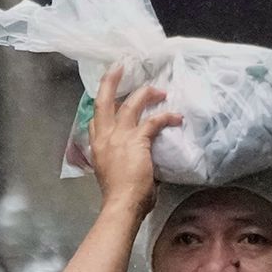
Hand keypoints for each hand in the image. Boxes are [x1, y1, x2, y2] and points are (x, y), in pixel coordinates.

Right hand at [88, 64, 181, 215]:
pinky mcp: (136, 140)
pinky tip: (176, 116)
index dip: (102, 106)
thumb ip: (123, 161)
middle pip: (102, 101)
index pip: (95, 121)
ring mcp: (118, 137)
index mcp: (97, 147)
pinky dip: (166, 116)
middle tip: (119, 67)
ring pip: (130, 103)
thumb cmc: (120, 197)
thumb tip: (139, 160)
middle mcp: (104, 138)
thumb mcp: (114, 175)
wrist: (121, 204)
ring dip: (146, 93)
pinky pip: (153, 121)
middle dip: (110, 81)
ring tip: (158, 90)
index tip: (109, 96)